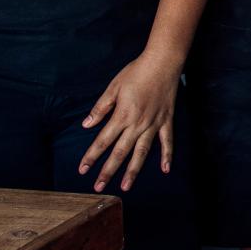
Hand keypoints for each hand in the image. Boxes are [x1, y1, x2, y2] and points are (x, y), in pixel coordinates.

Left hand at [78, 52, 180, 192]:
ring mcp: (154, 124)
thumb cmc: (136, 72)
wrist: (163, 62)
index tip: (82, 169)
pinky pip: (167, 142)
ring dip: (133, 171)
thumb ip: (100, 108)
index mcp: (122, 115)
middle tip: (98, 187)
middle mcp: (138, 124)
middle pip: (120, 152)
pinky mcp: (166, 120)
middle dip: (108, 171)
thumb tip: (86, 125)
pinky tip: (165, 170)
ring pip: (142, 152)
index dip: (91, 156)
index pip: (103, 141)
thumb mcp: (113, 87)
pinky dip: (167, 156)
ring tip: (126, 186)